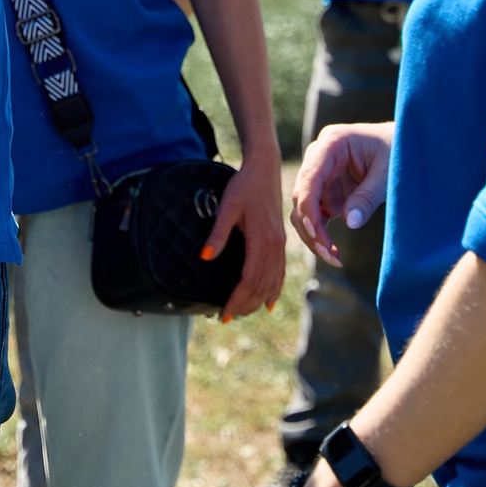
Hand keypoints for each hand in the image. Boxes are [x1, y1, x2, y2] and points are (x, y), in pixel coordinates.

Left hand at [203, 159, 288, 319]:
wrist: (264, 169)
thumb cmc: (244, 186)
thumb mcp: (227, 207)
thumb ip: (217, 234)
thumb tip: (205, 257)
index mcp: (262, 239)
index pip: (250, 280)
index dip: (237, 299)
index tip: (224, 313)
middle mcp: (274, 245)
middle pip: (262, 286)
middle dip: (245, 305)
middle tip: (227, 317)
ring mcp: (280, 244)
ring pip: (272, 282)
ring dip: (257, 300)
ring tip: (241, 312)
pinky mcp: (280, 241)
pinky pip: (280, 272)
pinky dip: (274, 290)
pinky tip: (268, 302)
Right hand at [292, 123, 390, 267]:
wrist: (409, 147)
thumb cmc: (399, 151)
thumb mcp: (389, 172)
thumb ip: (368, 196)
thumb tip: (349, 223)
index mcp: (332, 143)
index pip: (310, 177)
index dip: (308, 205)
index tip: (316, 232)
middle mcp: (319, 158)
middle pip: (301, 196)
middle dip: (311, 227)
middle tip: (330, 254)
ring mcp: (322, 176)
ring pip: (303, 209)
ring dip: (313, 235)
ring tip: (333, 258)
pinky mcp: (327, 192)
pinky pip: (315, 216)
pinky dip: (320, 235)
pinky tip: (334, 252)